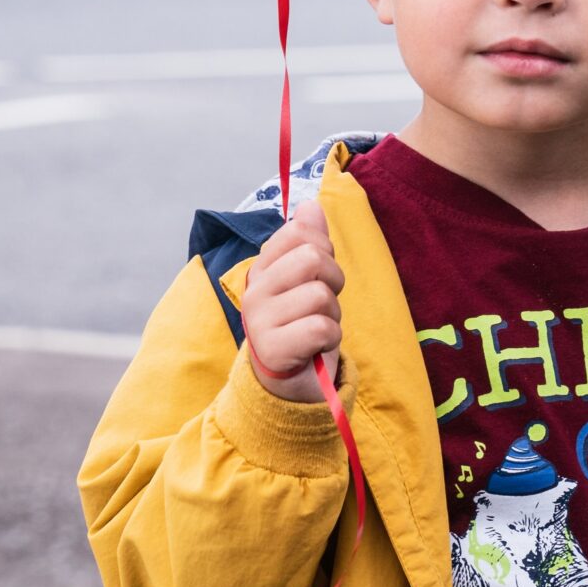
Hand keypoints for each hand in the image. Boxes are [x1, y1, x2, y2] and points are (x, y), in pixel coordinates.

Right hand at [239, 197, 343, 404]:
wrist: (288, 381)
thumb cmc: (300, 323)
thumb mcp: (307, 280)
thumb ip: (309, 241)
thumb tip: (311, 204)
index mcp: (262, 268)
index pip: (299, 232)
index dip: (323, 249)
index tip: (317, 275)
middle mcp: (254, 290)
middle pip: (312, 258)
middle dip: (333, 281)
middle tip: (323, 303)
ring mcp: (260, 320)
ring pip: (320, 295)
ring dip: (332, 314)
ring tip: (318, 327)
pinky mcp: (273, 349)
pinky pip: (321, 328)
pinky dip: (330, 337)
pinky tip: (317, 347)